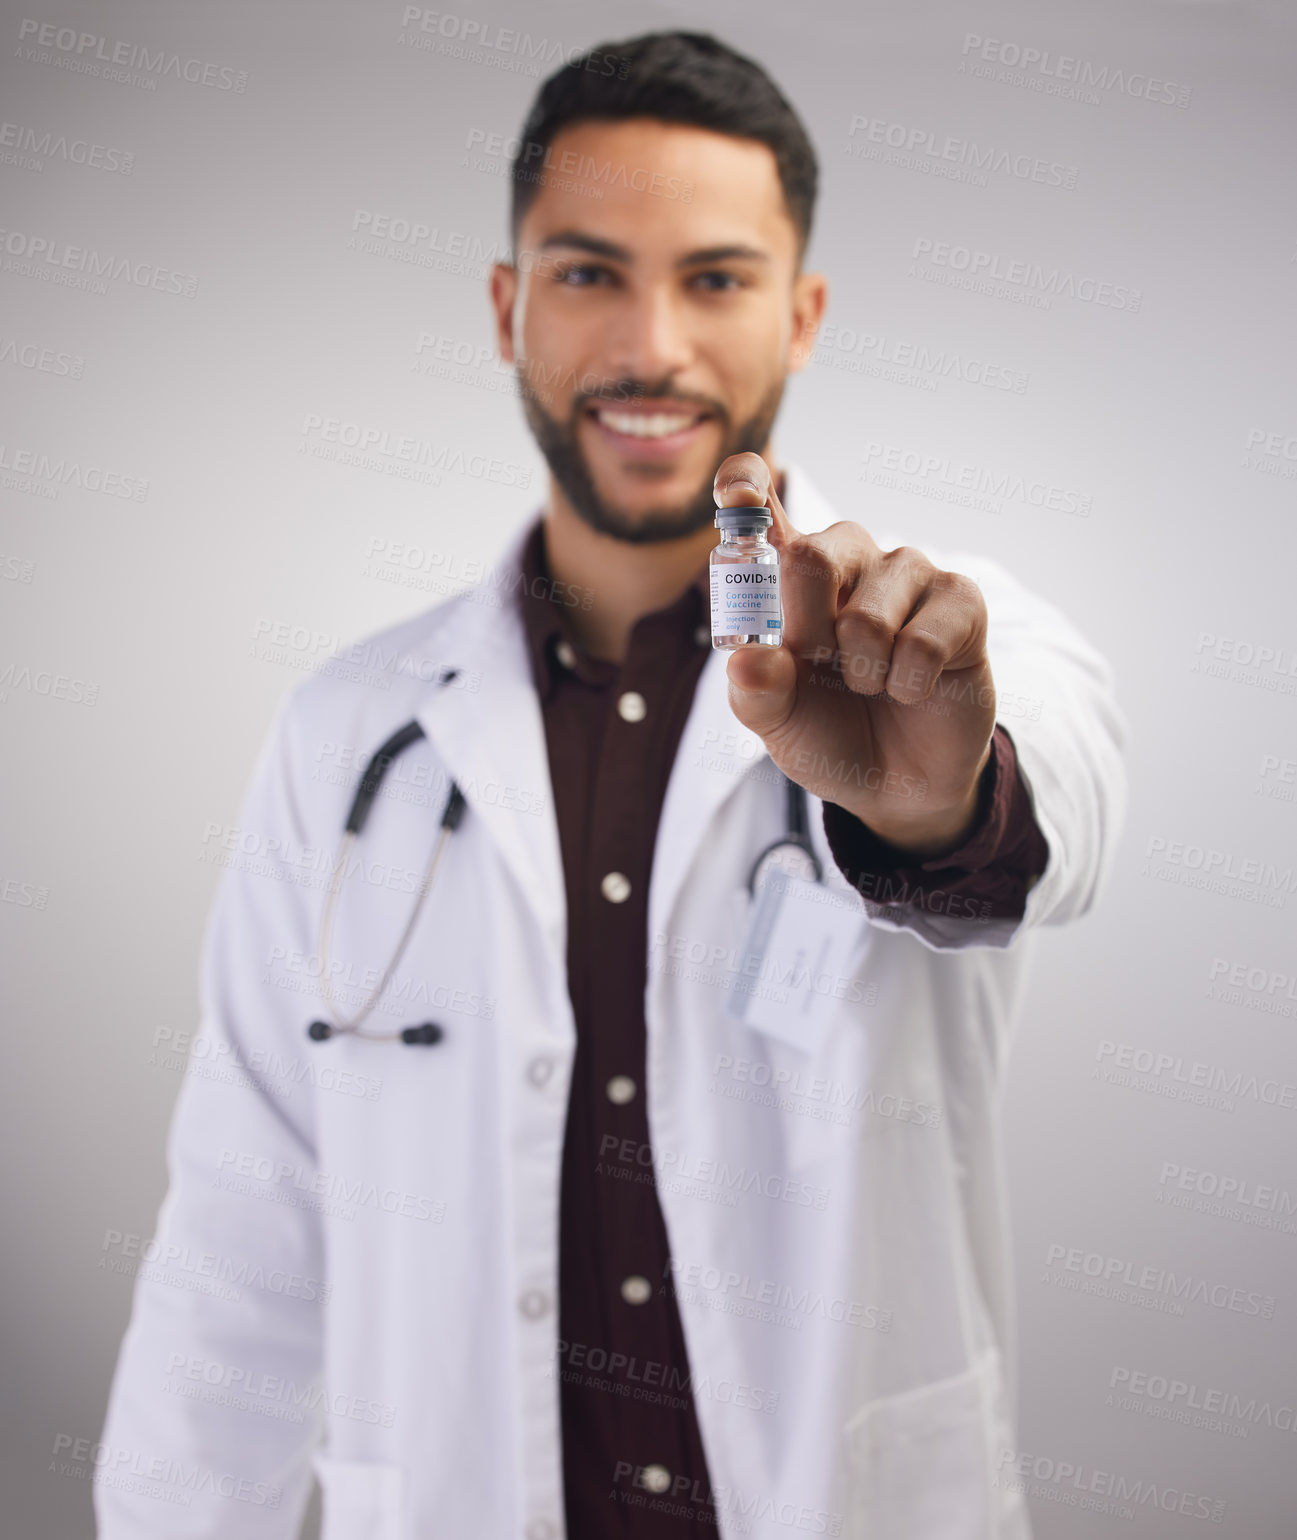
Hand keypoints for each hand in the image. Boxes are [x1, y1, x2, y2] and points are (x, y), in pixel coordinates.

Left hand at [714, 452, 996, 858]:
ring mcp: (906, 571)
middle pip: (809, 558)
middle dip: (807, 638)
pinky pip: (920, 644)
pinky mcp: (960, 598)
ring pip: (865, 618)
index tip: (737, 490)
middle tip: (822, 668)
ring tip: (872, 684)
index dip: (745, 486)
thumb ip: (756, 692)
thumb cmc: (829, 732)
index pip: (760, 509)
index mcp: (789, 573)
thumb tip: (747, 662)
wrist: (897, 781)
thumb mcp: (778, 722)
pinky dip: (908, 686)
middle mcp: (847, 555)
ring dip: (863, 674)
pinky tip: (915, 688)